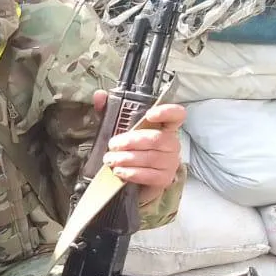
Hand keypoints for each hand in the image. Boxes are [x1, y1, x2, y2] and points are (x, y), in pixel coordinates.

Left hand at [93, 90, 185, 204]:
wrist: (134, 179)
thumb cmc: (128, 149)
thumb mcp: (116, 128)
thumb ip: (108, 111)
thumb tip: (99, 95)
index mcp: (164, 127)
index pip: (176, 115)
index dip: (166, 112)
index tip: (150, 114)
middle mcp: (171, 143)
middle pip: (157, 138)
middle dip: (131, 141)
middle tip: (113, 145)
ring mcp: (170, 161)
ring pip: (151, 157)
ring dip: (127, 159)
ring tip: (111, 160)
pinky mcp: (164, 178)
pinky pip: (149, 174)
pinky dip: (132, 173)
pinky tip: (120, 171)